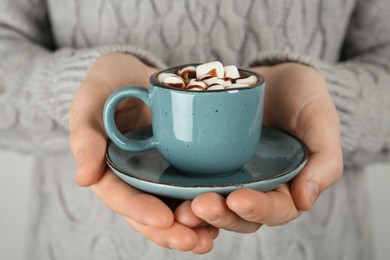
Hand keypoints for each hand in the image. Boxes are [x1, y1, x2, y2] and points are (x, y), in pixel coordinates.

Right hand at [69, 53, 217, 252]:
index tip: (164, 219)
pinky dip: (205, 204)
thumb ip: (85, 137)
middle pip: (149, 213)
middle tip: (194, 241)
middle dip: (170, 231)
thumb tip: (84, 179)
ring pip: (172, 208)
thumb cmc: (107, 86)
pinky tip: (224, 212)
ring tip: (211, 237)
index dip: (140, 211)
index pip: (121, 197)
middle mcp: (135, 179)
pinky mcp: (179, 165)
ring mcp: (158, 174)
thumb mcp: (90, 103)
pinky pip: (190, 188)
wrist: (134, 74)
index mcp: (109, 170)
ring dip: (191, 227)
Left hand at [177, 63, 342, 232]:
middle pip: (239, 215)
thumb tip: (304, 200)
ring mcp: (232, 176)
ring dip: (197, 211)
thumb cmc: (303, 97)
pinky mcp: (211, 161)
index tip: (238, 199)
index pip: (275, 209)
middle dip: (220, 215)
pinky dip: (182, 190)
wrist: (275, 76)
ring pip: (215, 203)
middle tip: (198, 206)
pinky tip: (166, 189)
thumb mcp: (320, 120)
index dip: (258, 210)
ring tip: (180, 208)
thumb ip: (324, 159)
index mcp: (287, 186)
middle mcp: (257, 187)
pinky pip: (196, 180)